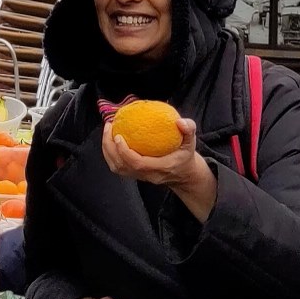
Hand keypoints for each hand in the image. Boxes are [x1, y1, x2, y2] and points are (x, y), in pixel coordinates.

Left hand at [102, 119, 217, 221]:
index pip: (138, 164)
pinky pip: (118, 166)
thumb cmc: (185, 156)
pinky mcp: (134, 175)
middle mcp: (148, 175)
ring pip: (117, 168)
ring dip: (108, 150)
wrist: (183, 175)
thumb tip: (180, 121)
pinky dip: (110, 153)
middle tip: (109, 126)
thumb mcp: (191, 143)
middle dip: (110, 147)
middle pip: (122, 166)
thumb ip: (189, 130)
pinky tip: (111, 138)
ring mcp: (140, 177)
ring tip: (107, 131)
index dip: (125, 152)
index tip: (118, 136)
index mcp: (161, 168)